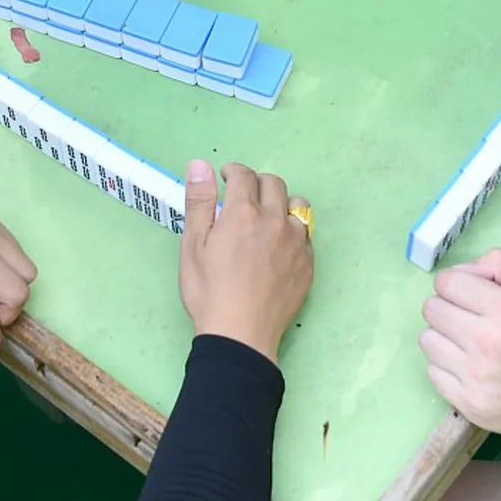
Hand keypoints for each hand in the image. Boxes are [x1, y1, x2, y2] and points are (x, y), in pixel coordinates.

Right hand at [179, 160, 312, 362]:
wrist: (241, 335)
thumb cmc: (209, 292)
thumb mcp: (193, 246)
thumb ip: (199, 202)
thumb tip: (199, 165)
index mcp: (244, 213)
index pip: (244, 176)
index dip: (233, 172)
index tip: (226, 178)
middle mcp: (275, 221)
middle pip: (274, 184)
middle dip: (257, 182)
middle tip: (244, 196)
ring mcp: (296, 243)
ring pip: (297, 206)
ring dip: (281, 204)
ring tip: (267, 219)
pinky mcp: (307, 264)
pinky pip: (306, 235)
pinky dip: (292, 231)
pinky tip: (279, 247)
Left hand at [419, 249, 500, 467]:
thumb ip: (500, 265)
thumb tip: (461, 271)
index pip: (445, 283)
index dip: (455, 284)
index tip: (468, 295)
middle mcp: (486, 342)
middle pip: (430, 309)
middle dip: (447, 307)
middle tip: (468, 318)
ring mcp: (474, 376)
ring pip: (426, 340)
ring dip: (443, 337)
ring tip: (467, 343)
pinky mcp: (466, 402)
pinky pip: (432, 371)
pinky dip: (446, 366)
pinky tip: (469, 366)